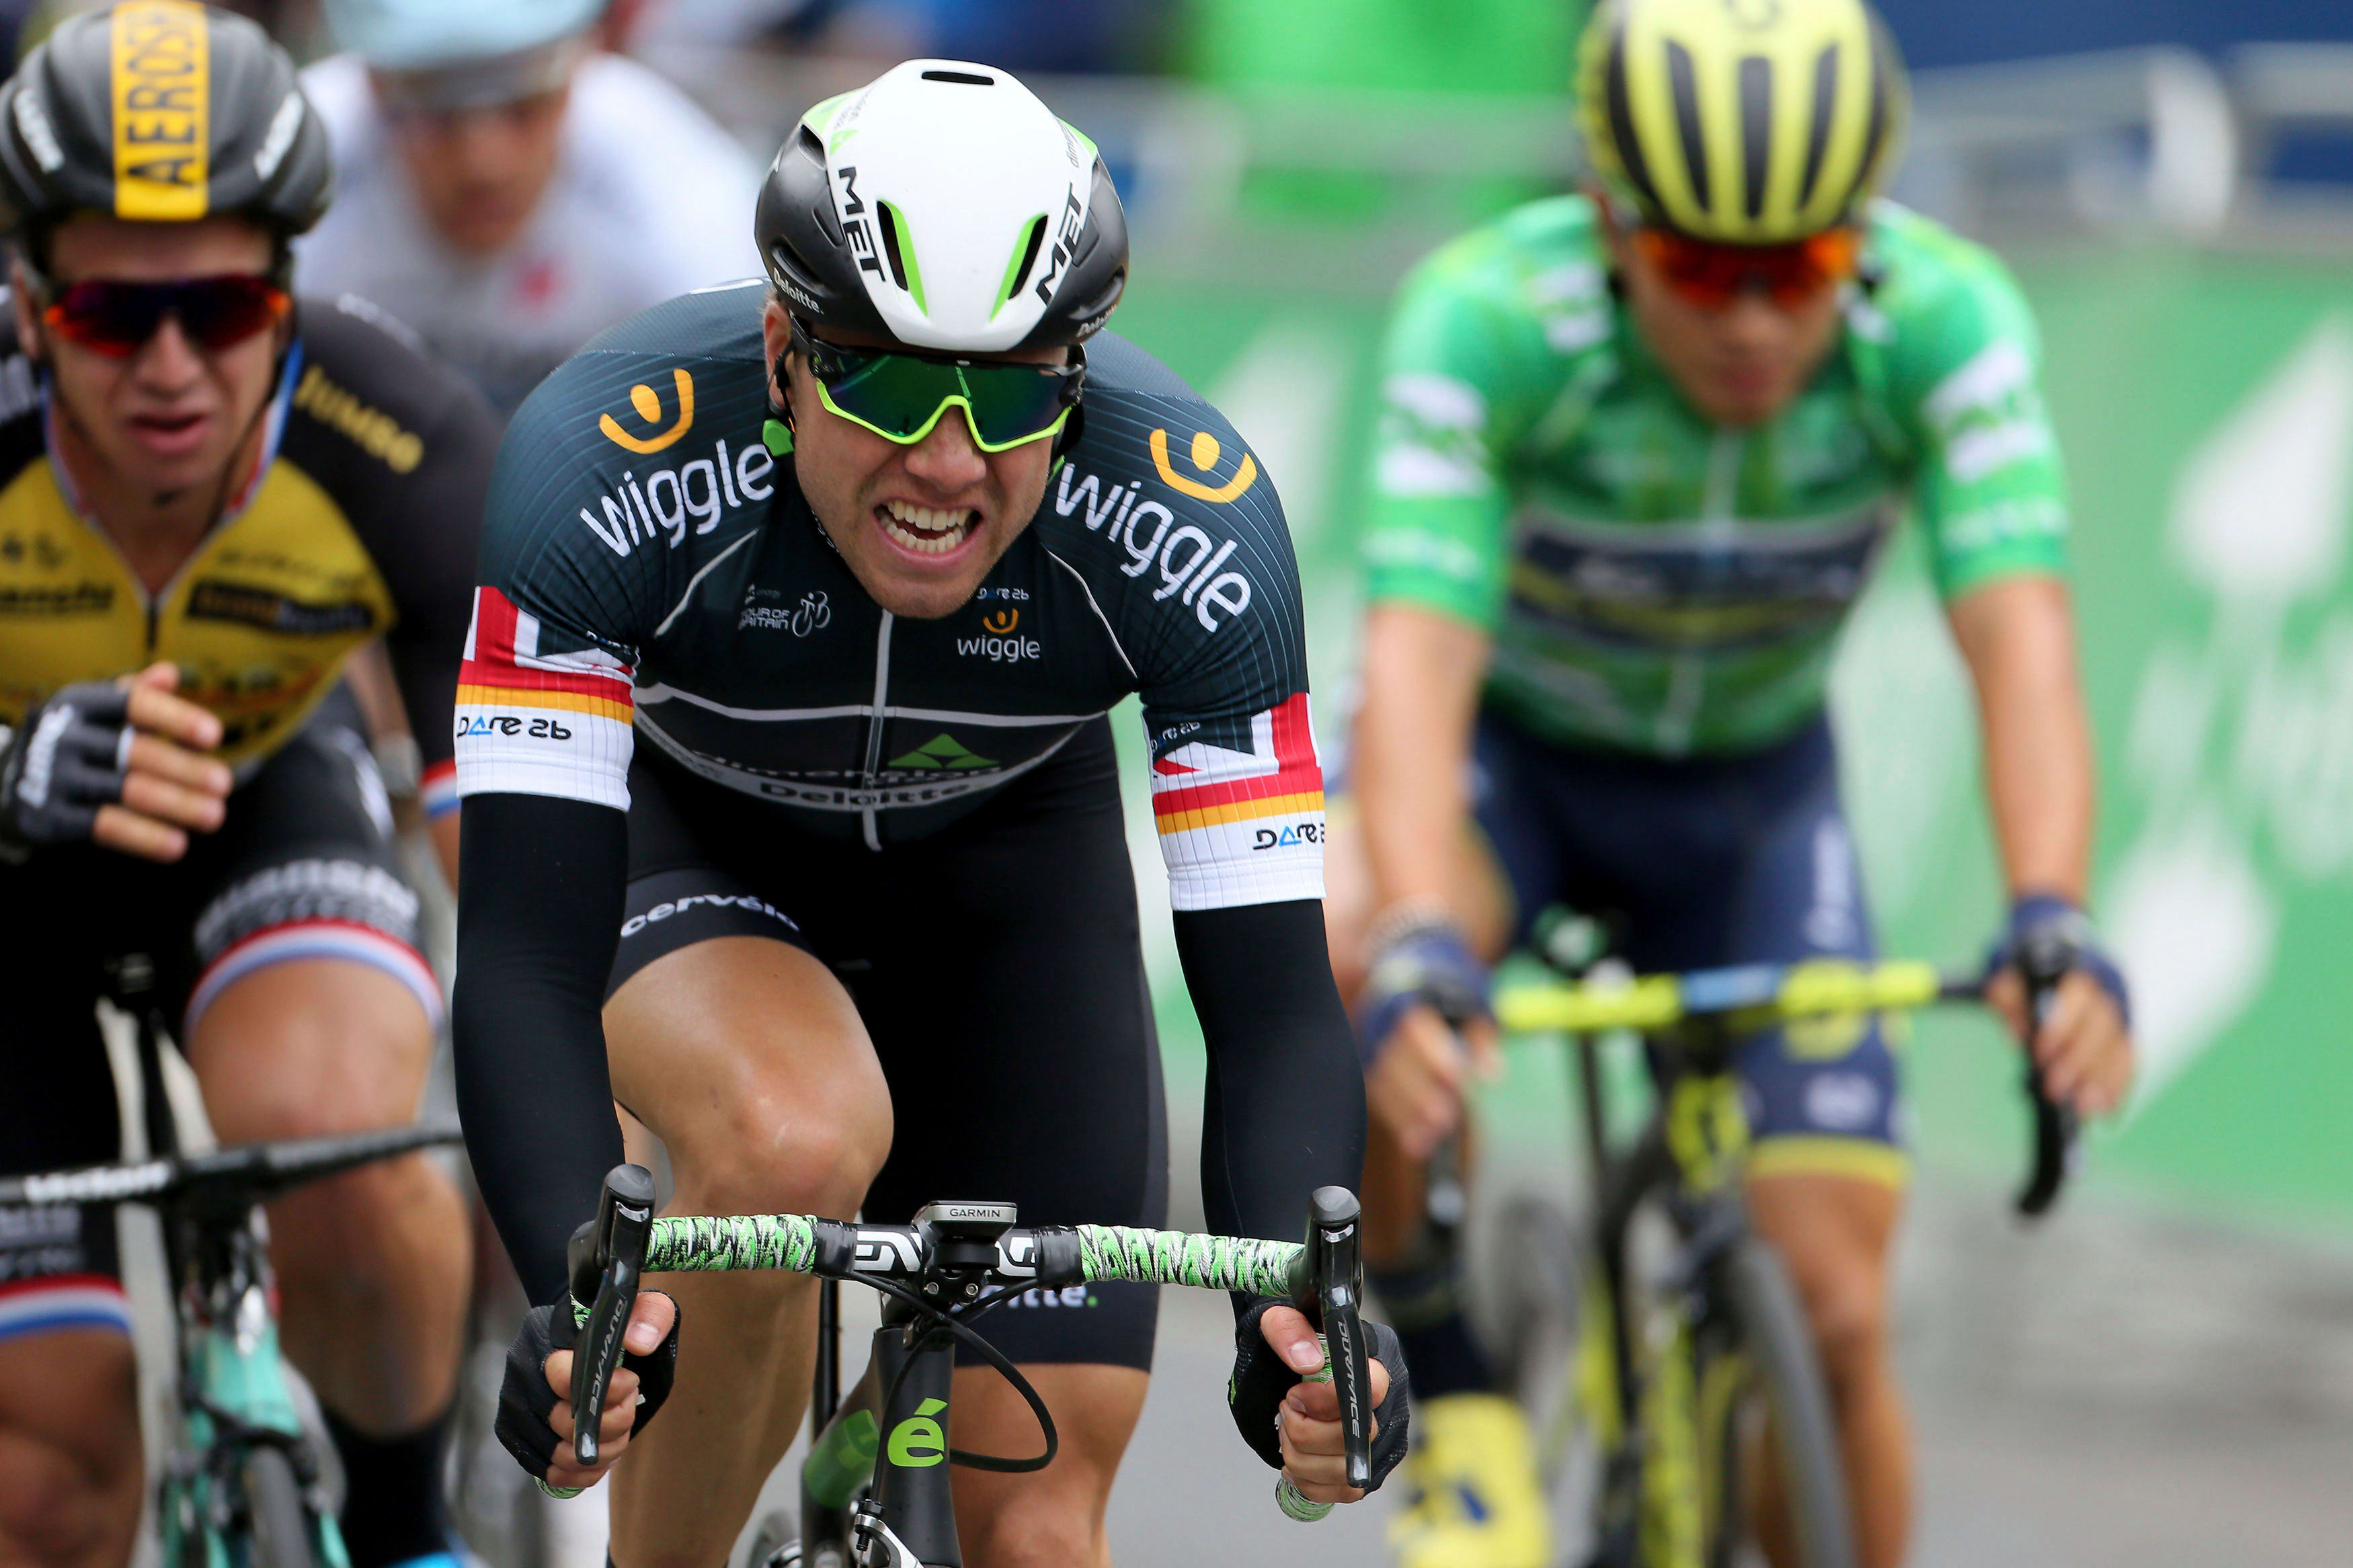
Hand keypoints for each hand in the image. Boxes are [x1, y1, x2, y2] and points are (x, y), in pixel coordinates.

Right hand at [1, 663, 228, 861]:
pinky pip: (106, 827)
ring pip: (126, 791)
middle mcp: (65, 737)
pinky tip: (178, 846)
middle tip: (225, 784)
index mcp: (81, 703)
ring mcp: (54, 777)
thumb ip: (137, 695)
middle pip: (136, 752)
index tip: (215, 736)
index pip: (134, 704)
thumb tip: (169, 674)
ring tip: (215, 816)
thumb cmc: (77, 739)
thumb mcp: (99, 712)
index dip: (175, 718)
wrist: (9, 778)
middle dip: (185, 769)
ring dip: (176, 805)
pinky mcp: (50, 817)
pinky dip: (145, 838)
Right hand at [495, 1289, 679, 1490]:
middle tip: (629, 1405)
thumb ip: (649, 1315)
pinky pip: (548, 1472)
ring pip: (560, 1455)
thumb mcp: (638, 1305)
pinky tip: (601, 1458)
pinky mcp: (513, 1435)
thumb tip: (640, 1343)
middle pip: (566, 1424)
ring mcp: (513, 1406)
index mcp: (545, 1336)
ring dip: (602, 1453)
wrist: (577, 1333)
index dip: (608, 1391)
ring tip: (619, 1432)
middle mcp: (521, 1372)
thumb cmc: (609, 1321)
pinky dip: (582, 1473)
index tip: (631, 1381)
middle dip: (612, 1423)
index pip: (567, 1378)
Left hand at [1228, 1300, 1409, 1502]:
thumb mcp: (1280, 1318)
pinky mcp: (1372, 1469)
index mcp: (1378, 1358)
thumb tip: (1307, 1364)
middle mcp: (1390, 1404)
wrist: (1295, 1361)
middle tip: (1285, 1409)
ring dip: (1300, 1457)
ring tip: (1287, 1430)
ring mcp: (1385, 1441)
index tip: (1294, 1393)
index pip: (1368, 1390)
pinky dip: (1309, 1481)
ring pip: (1345, 1473)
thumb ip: (1289, 1330)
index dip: (1324, 1401)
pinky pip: (1344, 1493)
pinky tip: (1295, 1458)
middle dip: (1303, 1430)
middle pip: (1352, 1440)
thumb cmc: (1295, 1339)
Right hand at [1365, 1003, 1499, 1160]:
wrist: (1403, 1012)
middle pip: (1395, 1062)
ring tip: (1431, 1137)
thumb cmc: (1447, 1015)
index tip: (1455, 1077)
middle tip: (1444, 1117)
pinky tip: (1417, 1143)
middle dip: (1419, 1091)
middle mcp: (1384, 1031)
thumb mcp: (1469, 1016)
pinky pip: (1379, 1102)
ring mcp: (1373, 1056)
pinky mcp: (1371, 1078)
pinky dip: (1399, 1122)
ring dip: (1407, 1113)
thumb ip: (1480, 1041)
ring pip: (1383, 1085)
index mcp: (1408, 1007)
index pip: (1414, 1029)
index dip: (1433, 1053)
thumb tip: (1492, 1074)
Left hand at [1986, 894, 2134, 1118]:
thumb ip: (2007, 994)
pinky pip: (2128, 1058)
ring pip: (2119, 1046)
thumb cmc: (2024, 956)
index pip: (2075, 999)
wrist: (2052, 933)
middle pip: (2100, 1028)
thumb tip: (2019, 1036)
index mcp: (2079, 966)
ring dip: (2103, 1081)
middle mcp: (2108, 985)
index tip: (2039, 1055)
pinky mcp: (2127, 1026)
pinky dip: (2118, 1085)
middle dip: (2078, 1063)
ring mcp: (2122, 1006)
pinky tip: (2107, 1110)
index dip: (2060, 1029)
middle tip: (2055, 1091)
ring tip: (2085, 1109)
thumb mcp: (2004, 964)